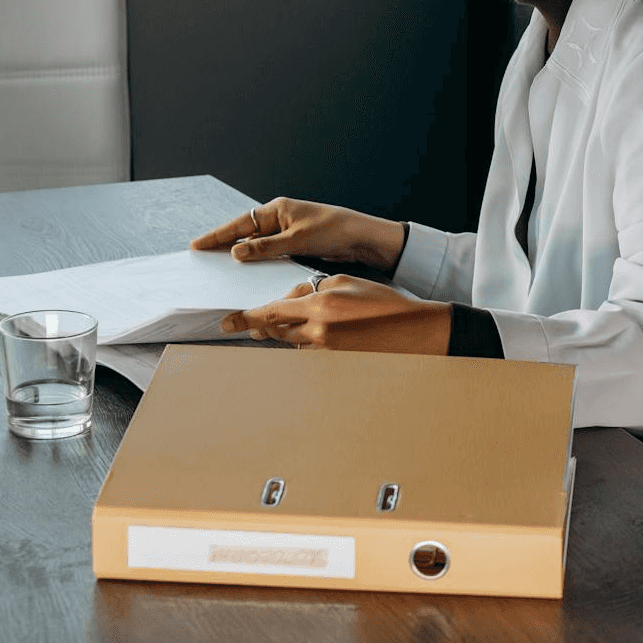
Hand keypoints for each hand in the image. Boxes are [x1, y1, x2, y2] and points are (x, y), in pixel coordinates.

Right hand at [190, 197, 405, 272]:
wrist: (360, 236)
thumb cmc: (333, 229)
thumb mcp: (297, 239)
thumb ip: (266, 248)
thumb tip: (236, 252)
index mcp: (278, 209)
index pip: (241, 223)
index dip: (218, 235)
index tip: (199, 244)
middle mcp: (279, 218)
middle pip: (244, 232)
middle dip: (223, 243)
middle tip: (201, 256)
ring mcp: (286, 231)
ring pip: (256, 244)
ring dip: (240, 254)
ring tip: (217, 266)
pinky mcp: (294, 244)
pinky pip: (269, 252)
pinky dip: (257, 260)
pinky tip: (247, 271)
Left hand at [219, 274, 451, 354]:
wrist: (413, 332)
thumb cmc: (384, 303)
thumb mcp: (347, 282)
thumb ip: (314, 286)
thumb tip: (292, 296)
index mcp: (321, 304)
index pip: (273, 311)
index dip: (248, 317)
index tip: (228, 322)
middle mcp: (319, 329)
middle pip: (277, 330)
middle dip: (262, 327)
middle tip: (246, 326)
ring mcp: (327, 348)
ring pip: (291, 342)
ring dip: (284, 334)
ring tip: (281, 328)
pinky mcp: (335, 361)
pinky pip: (308, 351)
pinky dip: (304, 342)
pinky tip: (313, 335)